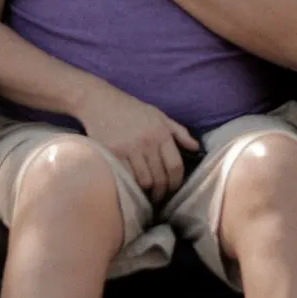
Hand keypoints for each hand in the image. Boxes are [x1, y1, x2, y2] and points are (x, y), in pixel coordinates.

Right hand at [76, 81, 199, 200]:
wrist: (100, 102)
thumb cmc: (131, 109)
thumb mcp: (158, 115)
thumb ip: (179, 131)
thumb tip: (196, 147)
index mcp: (161, 133)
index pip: (175, 165)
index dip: (176, 182)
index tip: (173, 189)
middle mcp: (147, 142)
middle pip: (160, 177)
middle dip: (162, 191)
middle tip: (159, 196)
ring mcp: (129, 148)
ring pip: (144, 181)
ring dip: (147, 191)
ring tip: (146, 193)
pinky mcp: (113, 153)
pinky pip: (127, 177)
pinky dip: (131, 185)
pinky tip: (132, 185)